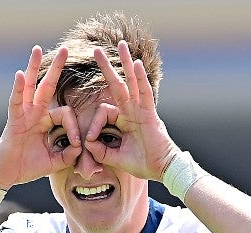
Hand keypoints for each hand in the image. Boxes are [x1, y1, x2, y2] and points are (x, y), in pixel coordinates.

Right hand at [0, 46, 81, 189]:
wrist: (8, 175)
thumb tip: (81, 148)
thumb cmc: (29, 167)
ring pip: (30, 86)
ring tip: (37, 49)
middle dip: (56, 68)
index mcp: (46, 121)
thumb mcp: (55, 162)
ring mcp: (23, 114)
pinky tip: (19, 74)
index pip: (65, 114)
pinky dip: (17, 88)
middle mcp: (35, 113)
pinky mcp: (13, 120)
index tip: (76, 144)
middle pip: (47, 86)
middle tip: (65, 49)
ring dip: (33, 67)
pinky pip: (15, 101)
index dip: (73, 128)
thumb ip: (69, 154)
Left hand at [86, 40, 178, 181]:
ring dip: (125, 62)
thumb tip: (86, 143)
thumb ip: (100, 151)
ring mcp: (142, 110)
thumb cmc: (143, 164)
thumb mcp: (115, 158)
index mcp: (124, 120)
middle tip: (96, 50)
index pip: (104, 112)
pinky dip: (141, 78)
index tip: (90, 141)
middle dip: (107, 67)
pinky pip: (144, 93)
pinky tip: (136, 63)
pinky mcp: (150, 114)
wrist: (163, 170)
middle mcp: (133, 111)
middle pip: (118, 84)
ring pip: (132, 81)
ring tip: (121, 44)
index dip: (94, 125)